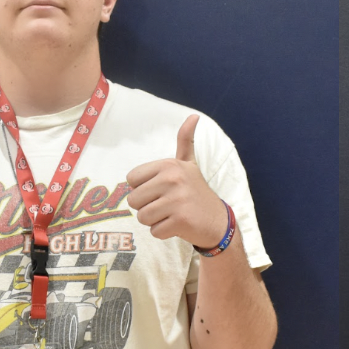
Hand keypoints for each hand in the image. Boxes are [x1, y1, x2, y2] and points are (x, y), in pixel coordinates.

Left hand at [126, 115, 226, 246]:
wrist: (217, 221)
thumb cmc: (196, 192)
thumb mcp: (189, 164)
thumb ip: (185, 141)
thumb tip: (194, 116)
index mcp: (169, 164)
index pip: (131, 180)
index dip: (142, 188)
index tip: (160, 190)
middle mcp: (173, 179)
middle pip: (133, 200)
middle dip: (146, 207)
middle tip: (166, 205)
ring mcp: (177, 200)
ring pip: (142, 217)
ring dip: (154, 221)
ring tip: (171, 214)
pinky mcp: (180, 221)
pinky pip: (154, 231)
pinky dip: (163, 232)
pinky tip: (178, 225)